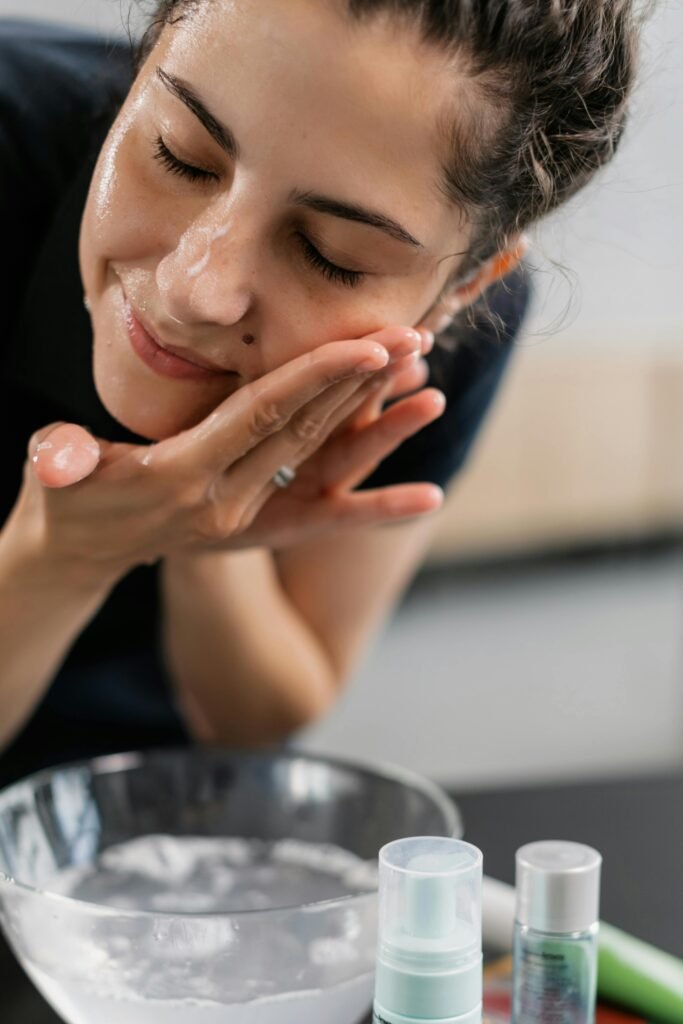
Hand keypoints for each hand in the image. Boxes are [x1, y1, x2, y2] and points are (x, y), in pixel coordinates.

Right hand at [19, 326, 441, 576]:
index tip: (367, 345)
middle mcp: (225, 502)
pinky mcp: (257, 522)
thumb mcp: (54, 477)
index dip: (313, 378)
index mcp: (182, 476)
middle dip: (360, 384)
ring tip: (427, 380)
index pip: (259, 416)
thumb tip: (58, 463)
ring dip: (375, 421)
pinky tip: (429, 498)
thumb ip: (60, 464)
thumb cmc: (65, 499)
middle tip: (413, 337)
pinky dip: (380, 506)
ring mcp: (246, 516)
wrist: (81, 553)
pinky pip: (325, 509)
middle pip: (306, 434)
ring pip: (320, 459)